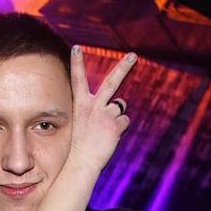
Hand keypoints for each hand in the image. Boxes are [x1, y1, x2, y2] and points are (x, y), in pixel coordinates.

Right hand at [68, 46, 136, 172]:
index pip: (77, 79)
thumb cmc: (77, 145)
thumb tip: (115, 104)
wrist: (79, 162)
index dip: (77, 63)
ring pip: (120, 106)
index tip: (77, 48)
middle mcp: (93, 106)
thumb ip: (92, 111)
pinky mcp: (115, 125)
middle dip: (123, 67)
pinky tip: (109, 137)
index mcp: (80, 104)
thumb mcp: (79, 123)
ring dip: (117, 115)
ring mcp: (105, 114)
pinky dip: (120, 128)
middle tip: (133, 55)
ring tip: (104, 129)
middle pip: (112, 82)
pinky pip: (124, 122)